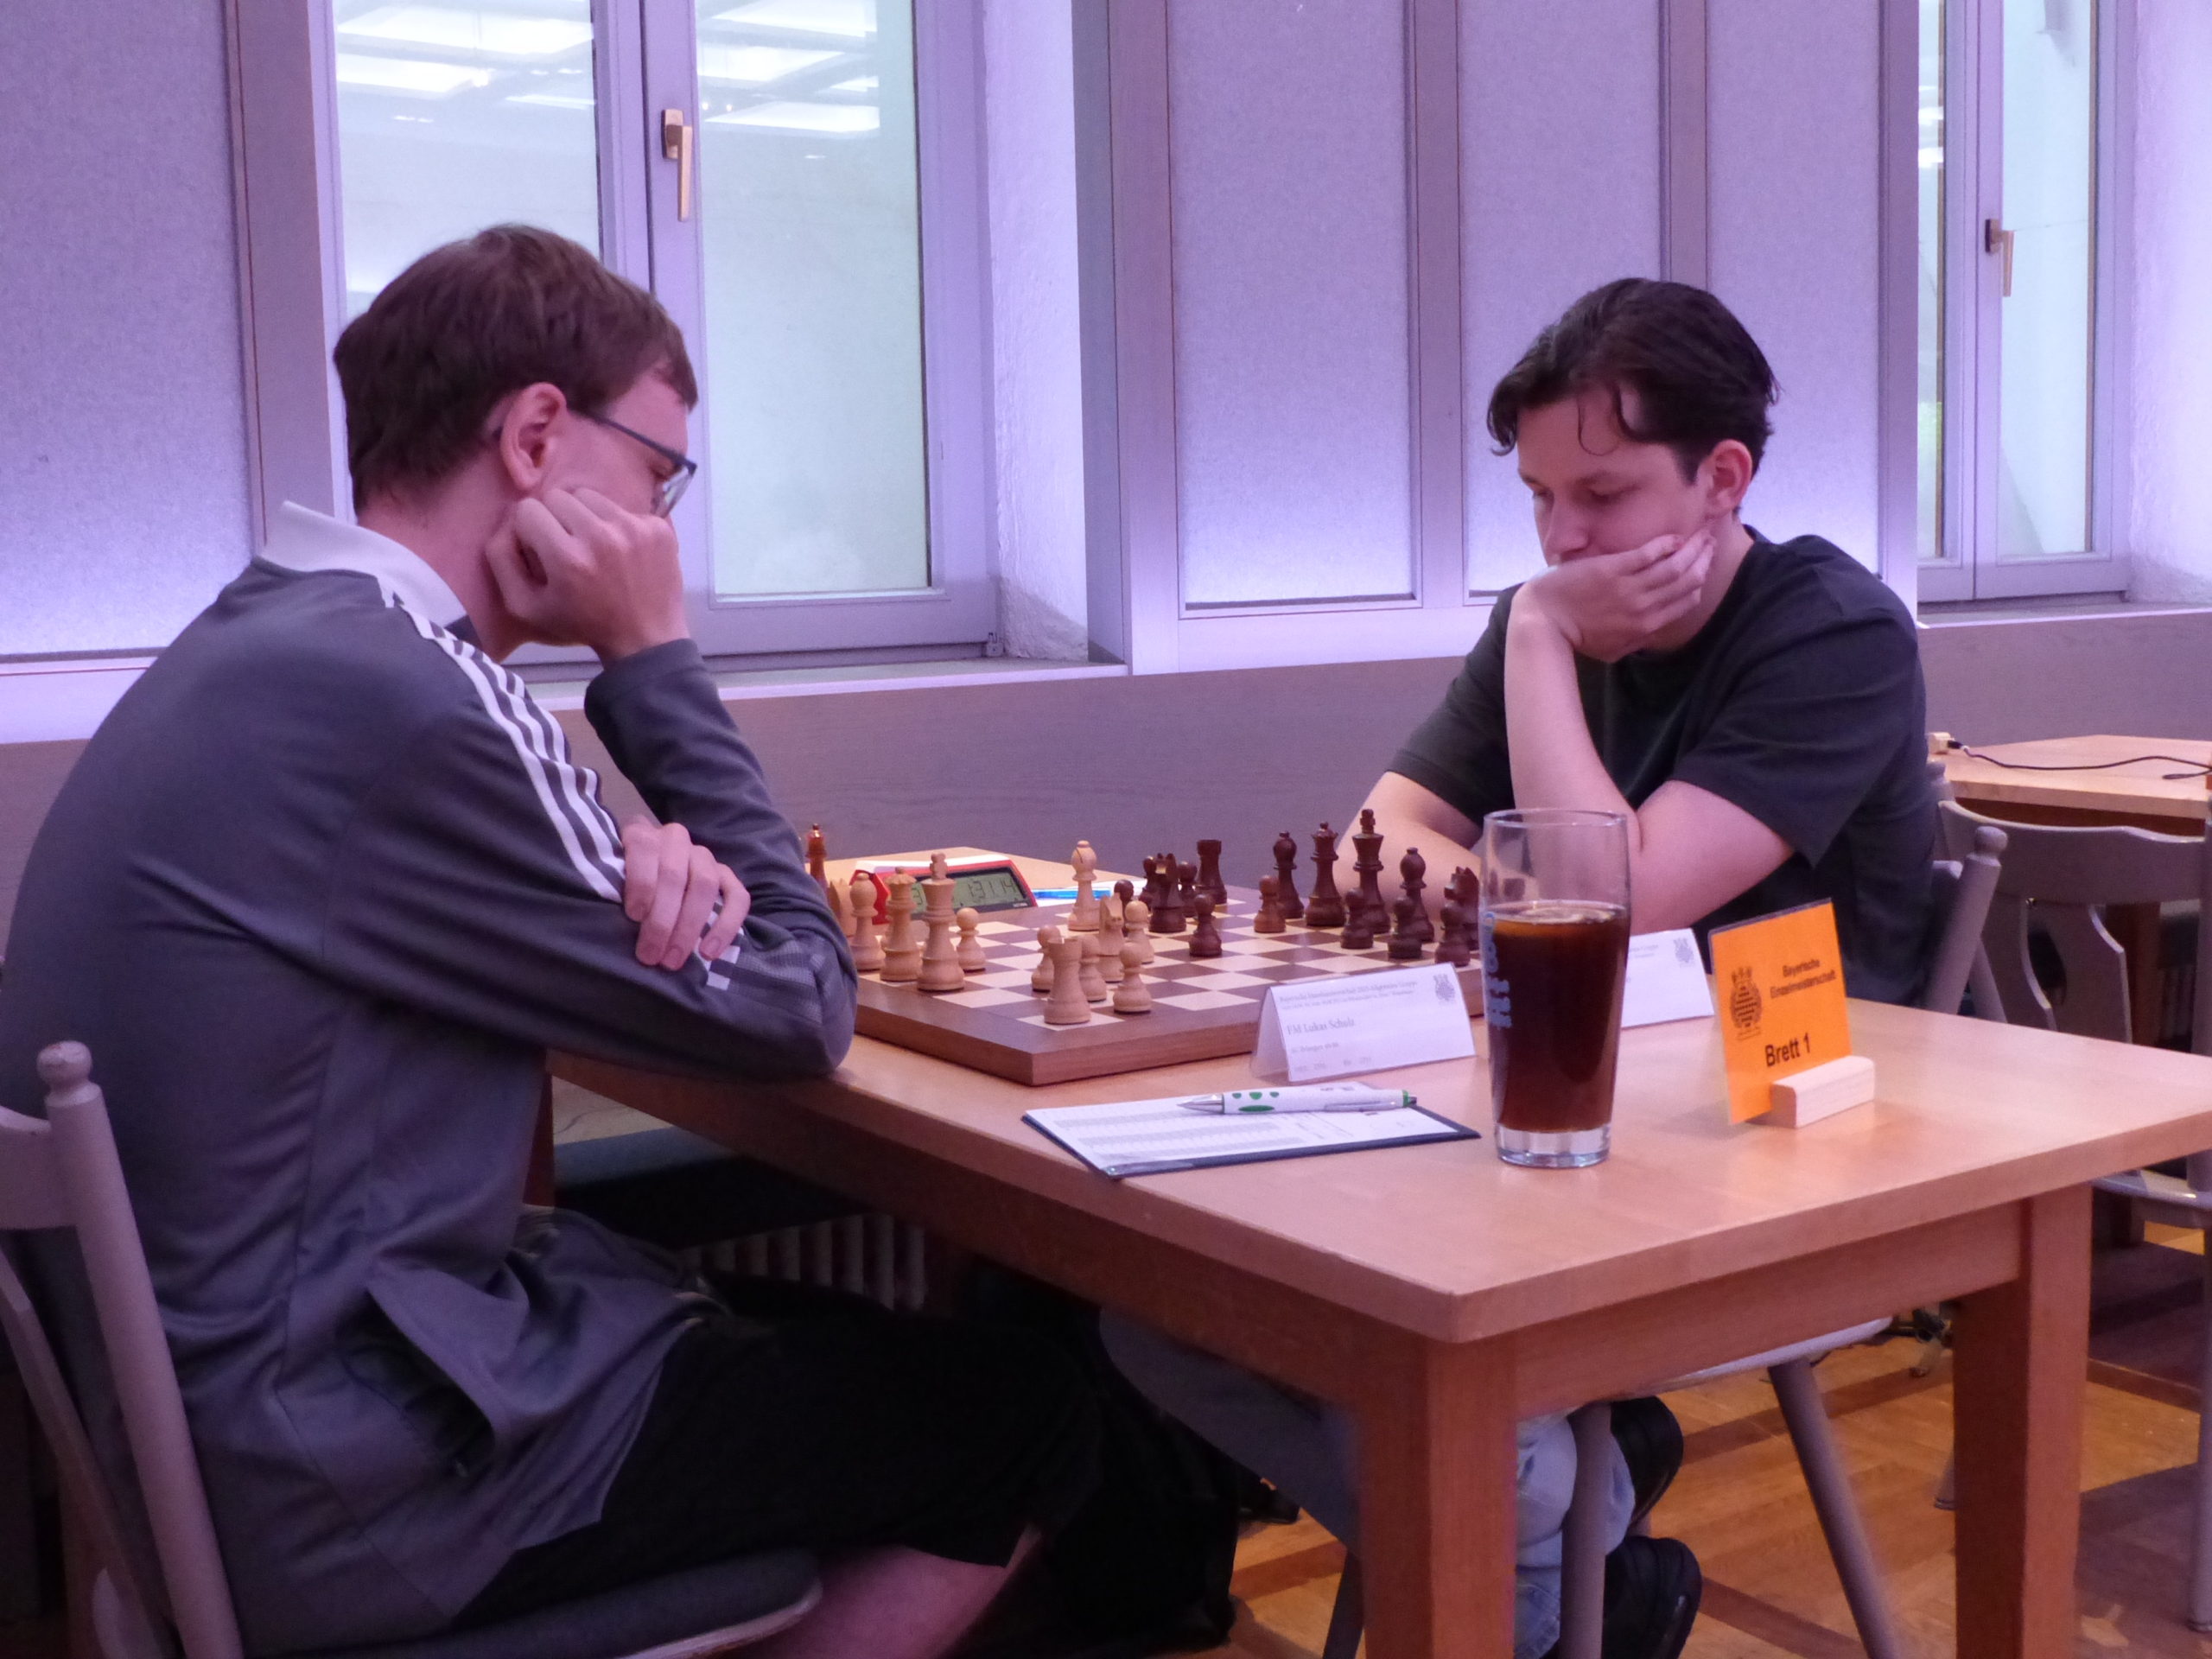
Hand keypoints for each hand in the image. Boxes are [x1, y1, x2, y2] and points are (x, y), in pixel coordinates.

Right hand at [485, 488, 689, 663]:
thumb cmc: (581, 624)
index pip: (528, 509)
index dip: (528, 529)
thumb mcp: (525, 607)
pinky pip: (623, 508)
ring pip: (590, 496)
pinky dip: (617, 525)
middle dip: (555, 519)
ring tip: (593, 547)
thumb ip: (502, 560)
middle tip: (566, 546)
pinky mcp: (658, 527)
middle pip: (558, 496)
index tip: (541, 549)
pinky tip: (622, 553)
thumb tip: (505, 521)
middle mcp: (601, 537)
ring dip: (585, 517)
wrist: (645, 639)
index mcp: (566, 558)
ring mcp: (634, 529)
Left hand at [621, 817, 750, 970]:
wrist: (643, 883)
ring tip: (673, 960)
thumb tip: (611, 922)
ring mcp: (703, 856)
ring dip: (690, 926)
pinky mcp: (726, 876)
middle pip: (675, 874)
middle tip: (650, 955)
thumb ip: (609, 889)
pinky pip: (738, 896)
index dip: (641, 881)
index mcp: (640, 833)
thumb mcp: (605, 881)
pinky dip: (726, 925)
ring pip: (706, 884)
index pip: (644, 846)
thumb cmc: (617, 888)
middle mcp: (674, 840)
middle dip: (662, 919)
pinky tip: (709, 952)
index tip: (635, 916)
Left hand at [1516, 528, 1716, 661]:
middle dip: (1703, 558)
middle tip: (1710, 540)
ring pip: (1675, 565)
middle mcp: (1644, 607)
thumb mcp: (1612, 649)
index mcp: (1647, 626)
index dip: (1701, 580)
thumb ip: (1636, 639)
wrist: (1543, 623)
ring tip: (1701, 533)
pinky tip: (1675, 537)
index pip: (1687, 600)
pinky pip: (1649, 554)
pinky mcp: (1612, 570)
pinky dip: (1666, 544)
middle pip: (1688, 580)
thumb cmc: (1574, 637)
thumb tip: (1652, 629)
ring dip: (1692, 547)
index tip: (1706, 564)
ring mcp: (1629, 588)